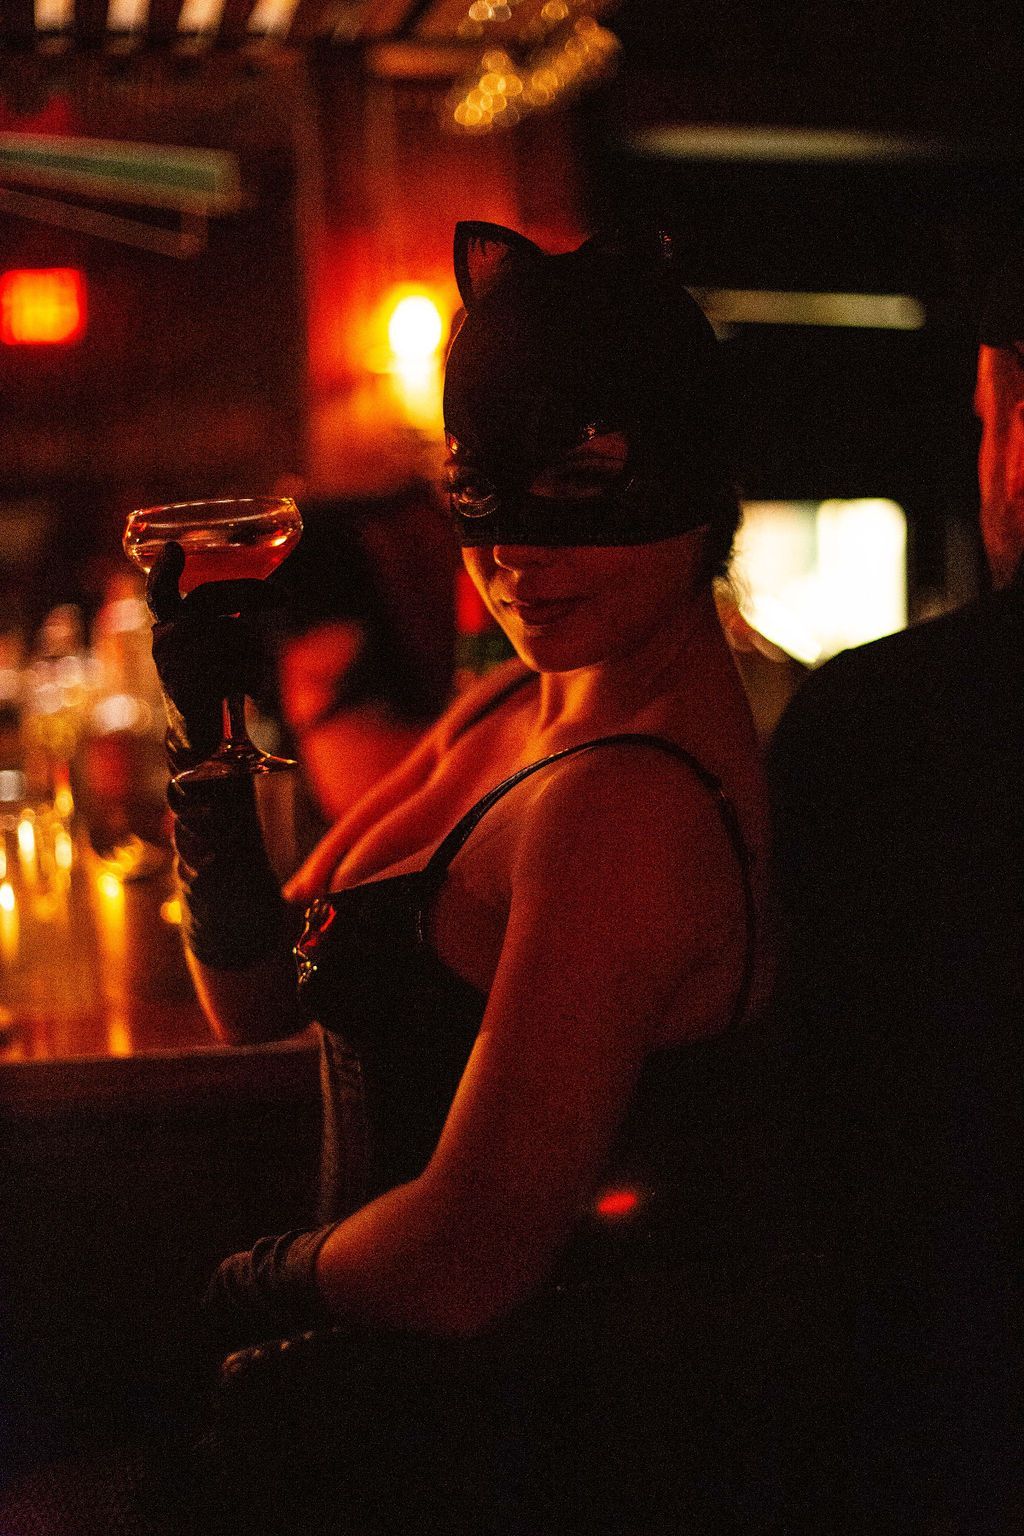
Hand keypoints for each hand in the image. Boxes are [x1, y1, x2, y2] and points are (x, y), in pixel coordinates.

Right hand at [147, 542, 272, 763]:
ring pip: (237, 634)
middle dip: (253, 593)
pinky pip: (242, 668)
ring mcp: (176, 662)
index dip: (164, 570)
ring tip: (258, 674)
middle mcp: (166, 640)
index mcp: (168, 626)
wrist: (200, 738)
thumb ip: (225, 619)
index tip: (176, 549)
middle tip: (285, 598)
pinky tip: (255, 693)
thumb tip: (275, 594)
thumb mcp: (214, 648)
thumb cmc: (213, 683)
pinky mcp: (193, 687)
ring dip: (260, 653)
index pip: (159, 593)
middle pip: (213, 598)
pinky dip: (258, 680)